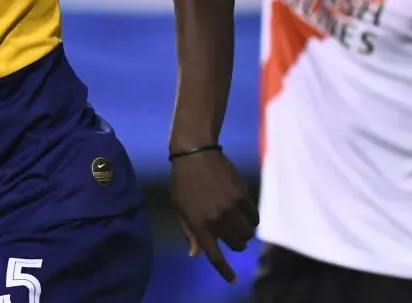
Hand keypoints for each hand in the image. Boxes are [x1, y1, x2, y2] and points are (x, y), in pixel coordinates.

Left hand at [169, 148, 258, 282]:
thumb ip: (189, 232)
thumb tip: (196, 254)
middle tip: (230, 234)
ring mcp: (231, 207)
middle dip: (235, 244)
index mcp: (198, 224)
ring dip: (244, 232)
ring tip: (237, 222)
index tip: (234, 279)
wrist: (194, 153)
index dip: (225, 271)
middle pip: (237, 245)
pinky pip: (255, 217)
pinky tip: (243, 211)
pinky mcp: (243, 195)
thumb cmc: (182, 181)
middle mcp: (216, 219)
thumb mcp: (178, 208)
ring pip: (248, 233)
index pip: (214, 255)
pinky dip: (251, 218)